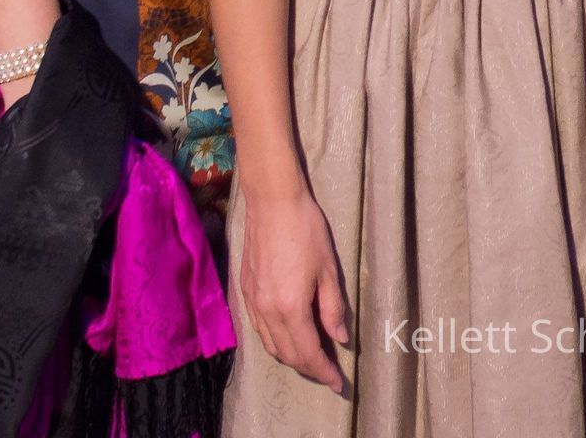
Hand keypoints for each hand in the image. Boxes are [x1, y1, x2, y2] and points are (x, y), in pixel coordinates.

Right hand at [237, 183, 351, 394]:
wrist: (272, 202)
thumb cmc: (306, 231)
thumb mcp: (328, 270)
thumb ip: (333, 308)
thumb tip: (340, 339)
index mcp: (290, 308)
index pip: (308, 353)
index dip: (324, 372)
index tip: (340, 384)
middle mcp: (267, 312)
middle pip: (287, 355)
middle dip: (309, 369)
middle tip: (329, 373)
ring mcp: (252, 303)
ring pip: (270, 345)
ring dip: (291, 357)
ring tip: (312, 358)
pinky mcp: (245, 292)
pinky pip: (259, 330)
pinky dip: (275, 341)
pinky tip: (288, 336)